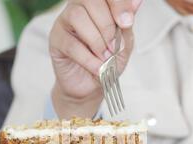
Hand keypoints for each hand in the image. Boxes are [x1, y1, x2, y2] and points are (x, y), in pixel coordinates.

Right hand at [49, 0, 142, 117]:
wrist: (92, 86)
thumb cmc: (107, 62)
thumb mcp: (124, 43)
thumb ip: (127, 24)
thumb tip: (137, 2)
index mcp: (99, 4)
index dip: (118, 4)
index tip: (127, 23)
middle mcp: (79, 7)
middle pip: (91, 0)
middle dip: (107, 25)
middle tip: (114, 46)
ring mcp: (64, 22)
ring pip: (77, 16)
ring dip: (96, 40)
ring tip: (105, 57)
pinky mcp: (56, 40)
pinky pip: (71, 44)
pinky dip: (88, 58)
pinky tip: (97, 67)